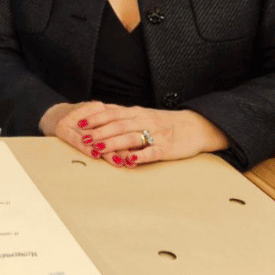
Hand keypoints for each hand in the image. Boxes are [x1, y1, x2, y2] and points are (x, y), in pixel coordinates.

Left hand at [42, 101, 228, 166]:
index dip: (95, 118)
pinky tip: (129, 161)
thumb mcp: (144, 115)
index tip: (79, 123)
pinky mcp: (167, 148)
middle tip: (83, 138)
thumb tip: (101, 118)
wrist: (196, 126)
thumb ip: (124, 117)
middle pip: (118, 125)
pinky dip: (140, 156)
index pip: (112, 113)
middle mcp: (144, 121)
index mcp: (137, 113)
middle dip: (99, 132)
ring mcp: (156, 134)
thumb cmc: (166, 123)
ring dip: (114, 143)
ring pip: (132, 137)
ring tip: (99, 149)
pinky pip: (151, 151)